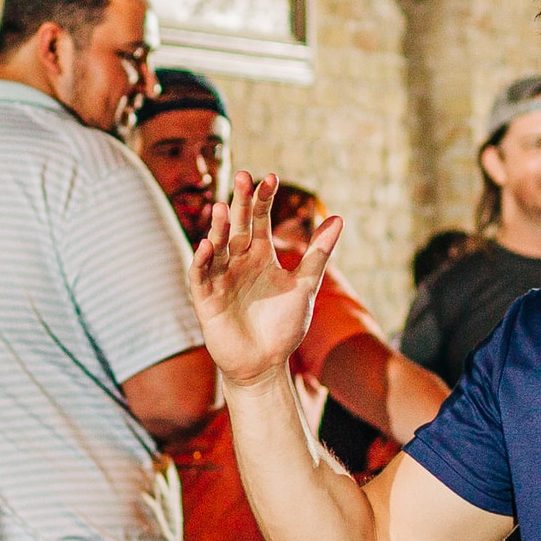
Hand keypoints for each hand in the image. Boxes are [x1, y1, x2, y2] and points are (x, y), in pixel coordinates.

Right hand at [191, 172, 338, 390]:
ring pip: (217, 246)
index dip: (263, 199)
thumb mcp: (304, 286)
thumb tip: (339, 218)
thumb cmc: (283, 326)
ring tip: (224, 208)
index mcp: (260, 255)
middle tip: (244, 176)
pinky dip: (202, 261)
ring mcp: (221, 278)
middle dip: (240, 202)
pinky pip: (201, 276)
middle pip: (237, 225)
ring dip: (219, 228)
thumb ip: (318, 253)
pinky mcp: (207, 299)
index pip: (259, 219)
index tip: (271, 178)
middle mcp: (238, 262)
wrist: (265, 364)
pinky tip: (207, 245)